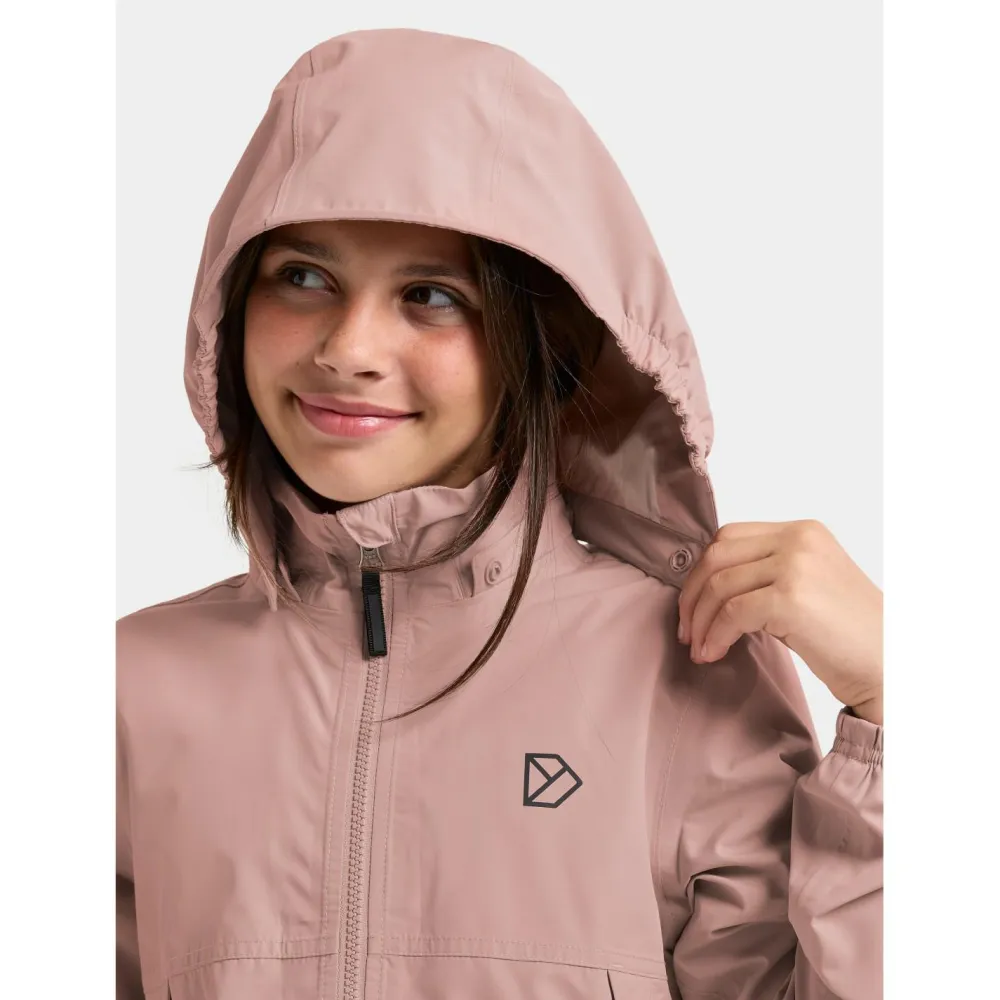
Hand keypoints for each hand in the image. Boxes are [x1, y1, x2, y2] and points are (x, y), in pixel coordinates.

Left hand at [676, 520, 882, 724]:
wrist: (890, 665)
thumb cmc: (848, 635)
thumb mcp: (805, 586)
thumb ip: (764, 573)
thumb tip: (706, 587)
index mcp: (802, 531)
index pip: (728, 537)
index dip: (702, 572)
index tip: (692, 606)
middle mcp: (799, 539)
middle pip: (717, 556)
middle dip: (692, 596)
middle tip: (687, 631)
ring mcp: (796, 566)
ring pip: (720, 585)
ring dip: (700, 620)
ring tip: (699, 648)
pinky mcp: (792, 598)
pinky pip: (732, 613)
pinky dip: (715, 635)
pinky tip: (713, 654)